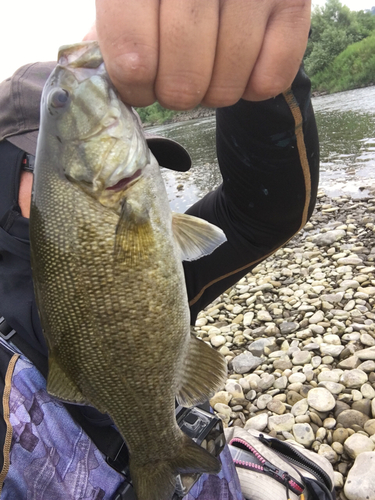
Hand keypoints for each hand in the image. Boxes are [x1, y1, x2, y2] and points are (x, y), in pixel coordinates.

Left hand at [92, 0, 310, 108]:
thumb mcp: (126, 0)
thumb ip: (107, 38)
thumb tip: (86, 87)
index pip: (133, 61)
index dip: (135, 87)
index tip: (140, 81)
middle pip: (182, 83)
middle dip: (176, 94)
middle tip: (178, 77)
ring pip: (225, 88)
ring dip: (213, 92)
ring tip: (210, 65)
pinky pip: (270, 81)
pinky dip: (252, 87)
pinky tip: (242, 63)